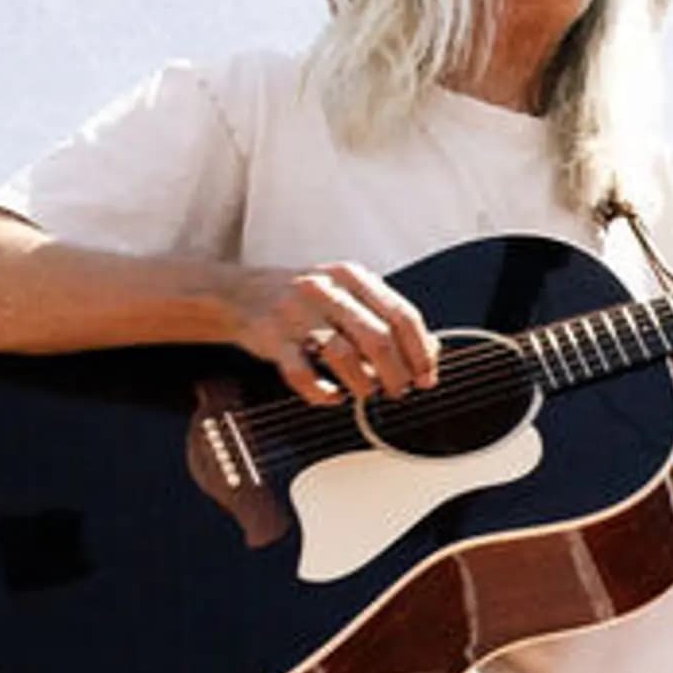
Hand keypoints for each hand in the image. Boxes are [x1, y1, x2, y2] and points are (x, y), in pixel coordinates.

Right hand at [228, 261, 441, 406]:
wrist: (239, 294)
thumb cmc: (304, 301)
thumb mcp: (349, 295)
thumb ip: (388, 318)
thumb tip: (433, 351)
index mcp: (352, 277)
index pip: (402, 316)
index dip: (421, 352)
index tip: (428, 377)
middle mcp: (326, 290)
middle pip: (378, 339)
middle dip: (397, 374)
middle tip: (399, 391)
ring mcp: (297, 313)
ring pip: (344, 356)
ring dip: (363, 384)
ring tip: (366, 392)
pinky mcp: (272, 338)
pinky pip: (303, 374)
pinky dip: (323, 392)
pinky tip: (333, 396)